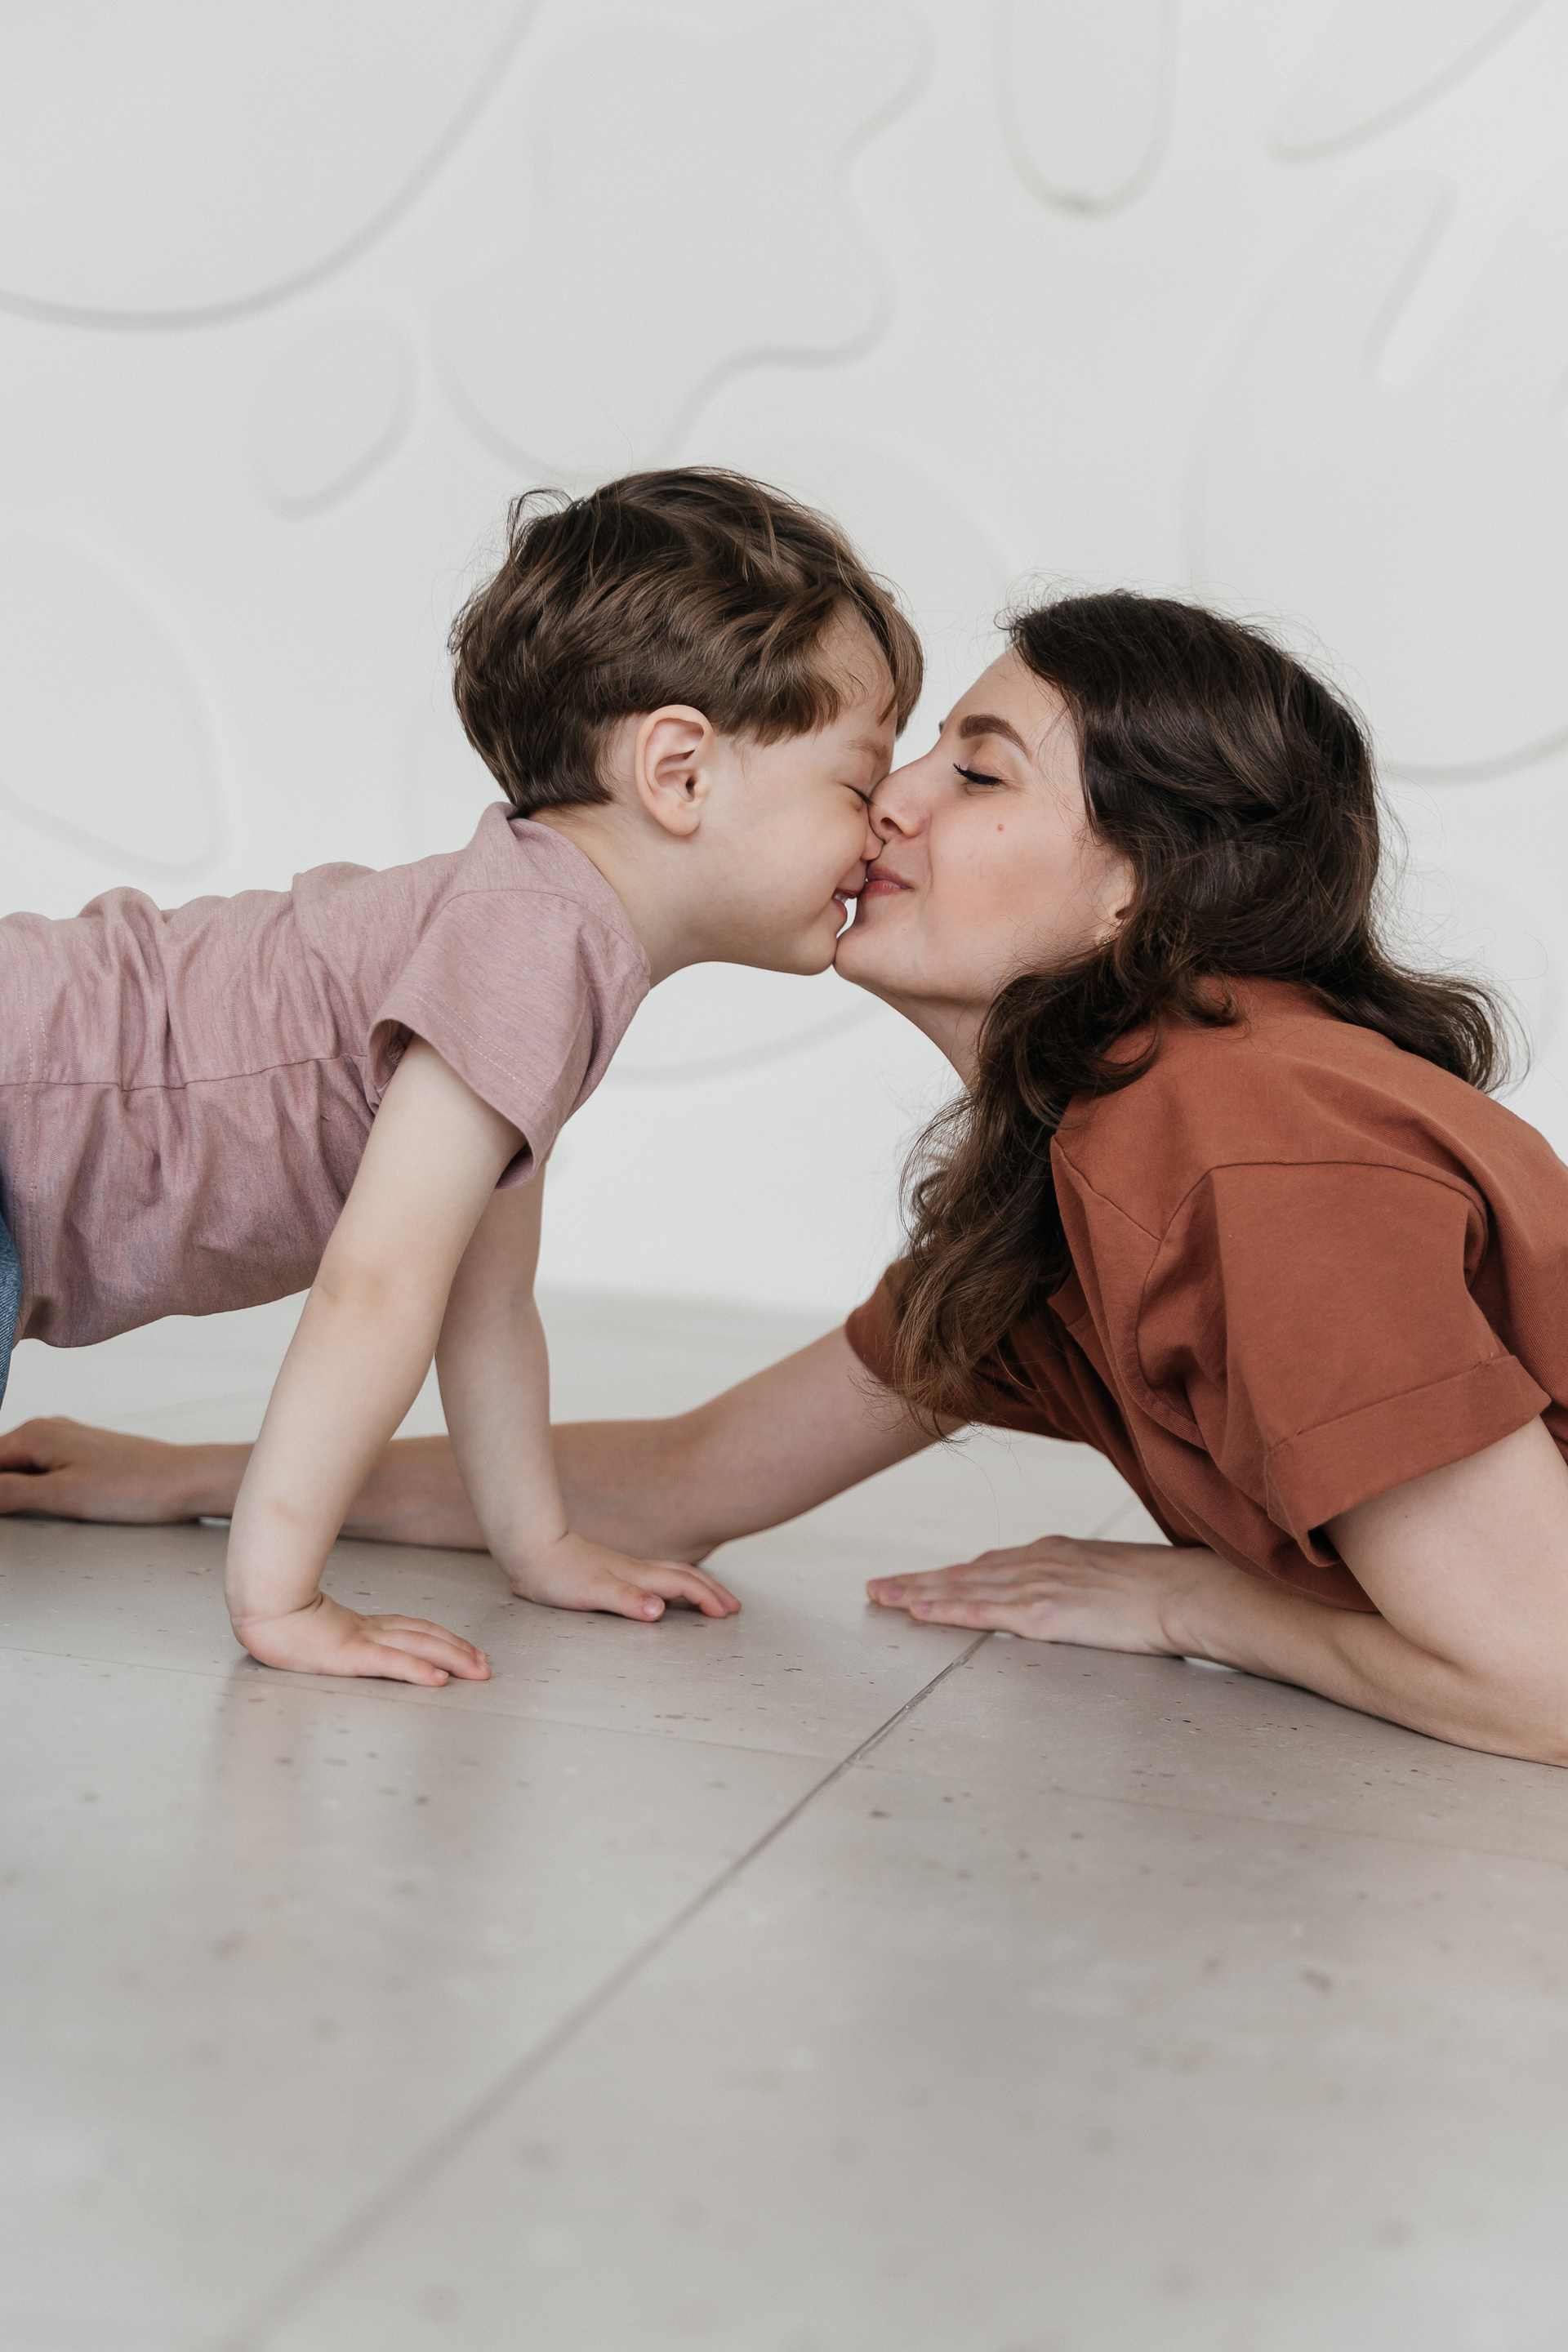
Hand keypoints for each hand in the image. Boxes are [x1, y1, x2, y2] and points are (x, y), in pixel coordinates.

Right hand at [0, 1416, 233, 1523]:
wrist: (186, 1480)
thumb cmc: (134, 1486)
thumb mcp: (60, 1495)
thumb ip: (7, 1493)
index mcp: (34, 1434)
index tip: (4, 1512)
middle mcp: (47, 1430)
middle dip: (2, 1494)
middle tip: (13, 1516)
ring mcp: (66, 1442)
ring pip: (17, 1469)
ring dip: (10, 1492)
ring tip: (26, 1512)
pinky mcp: (82, 1457)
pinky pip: (39, 1472)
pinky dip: (30, 1489)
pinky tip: (38, 1507)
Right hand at [232, 1590, 490, 1685]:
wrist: (261, 1610)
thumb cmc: (281, 1622)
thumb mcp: (321, 1631)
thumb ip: (341, 1635)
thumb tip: (350, 1642)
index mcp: (363, 1626)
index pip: (416, 1629)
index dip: (446, 1639)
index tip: (471, 1650)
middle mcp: (369, 1631)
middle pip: (425, 1637)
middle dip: (460, 1652)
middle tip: (486, 1666)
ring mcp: (361, 1641)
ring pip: (418, 1648)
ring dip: (451, 1659)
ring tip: (476, 1671)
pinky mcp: (350, 1654)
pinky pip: (391, 1664)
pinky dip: (417, 1670)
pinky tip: (438, 1678)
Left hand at [506, 1530, 740, 1621]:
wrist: (532, 1551)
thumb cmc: (558, 1574)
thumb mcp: (592, 1591)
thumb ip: (626, 1601)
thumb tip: (659, 1612)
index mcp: (637, 1576)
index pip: (683, 1585)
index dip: (707, 1598)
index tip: (726, 1613)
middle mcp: (636, 1571)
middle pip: (685, 1577)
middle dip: (712, 1591)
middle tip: (733, 1606)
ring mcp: (626, 1570)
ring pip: (672, 1575)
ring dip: (697, 1586)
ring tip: (712, 1598)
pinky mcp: (614, 1574)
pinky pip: (656, 1578)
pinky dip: (674, 1586)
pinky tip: (667, 1594)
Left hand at [867, 1533, 1221, 1652]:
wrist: (1190, 1591)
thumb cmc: (1166, 1587)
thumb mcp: (1113, 1575)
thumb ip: (1083, 1582)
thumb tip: (1075, 1597)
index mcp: (1055, 1552)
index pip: (989, 1563)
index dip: (950, 1571)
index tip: (919, 1577)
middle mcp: (1037, 1561)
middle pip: (965, 1571)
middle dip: (919, 1579)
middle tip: (878, 1586)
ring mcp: (1038, 1586)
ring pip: (963, 1588)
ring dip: (918, 1594)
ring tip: (882, 1598)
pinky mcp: (1043, 1614)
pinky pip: (983, 1613)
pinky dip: (947, 1610)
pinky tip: (919, 1612)